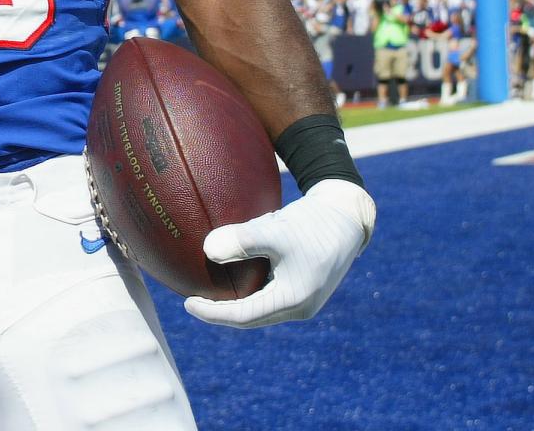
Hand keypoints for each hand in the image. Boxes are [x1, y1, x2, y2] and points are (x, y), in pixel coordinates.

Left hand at [184, 179, 375, 328]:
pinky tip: (232, 274)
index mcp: (293, 300)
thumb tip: (208, 251)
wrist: (346, 215)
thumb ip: (243, 240)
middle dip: (221, 312)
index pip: (244, 316)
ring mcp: (303, 297)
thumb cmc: (313, 223)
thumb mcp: (275, 230)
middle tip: (192, 299)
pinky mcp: (303, 285)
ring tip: (208, 290)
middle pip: (251, 317)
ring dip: (235, 302)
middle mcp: (299, 306)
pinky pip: (268, 294)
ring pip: (260, 307)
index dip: (213, 313)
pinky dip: (248, 290)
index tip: (187, 303)